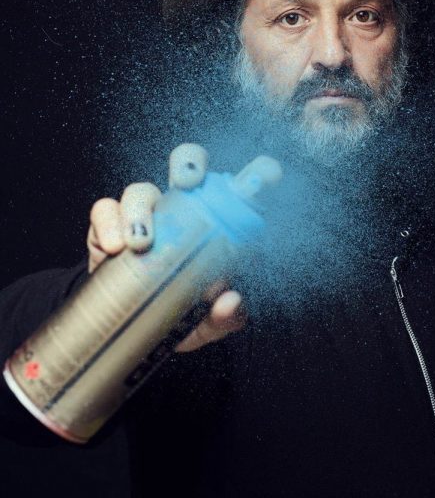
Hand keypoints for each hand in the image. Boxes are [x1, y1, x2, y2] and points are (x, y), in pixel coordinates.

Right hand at [86, 143, 245, 352]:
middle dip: (189, 163)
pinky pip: (106, 210)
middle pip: (188, 164)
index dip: (258, 174)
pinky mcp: (110, 226)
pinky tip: (113, 248)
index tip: (266, 177)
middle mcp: (183, 210)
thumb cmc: (178, 317)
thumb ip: (228, 316)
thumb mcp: (208, 324)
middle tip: (188, 182)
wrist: (128, 334)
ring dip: (140, 210)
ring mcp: (146, 216)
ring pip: (141, 189)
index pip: (241, 190)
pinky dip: (108, 224)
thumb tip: (231, 301)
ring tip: (140, 244)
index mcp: (219, 225)